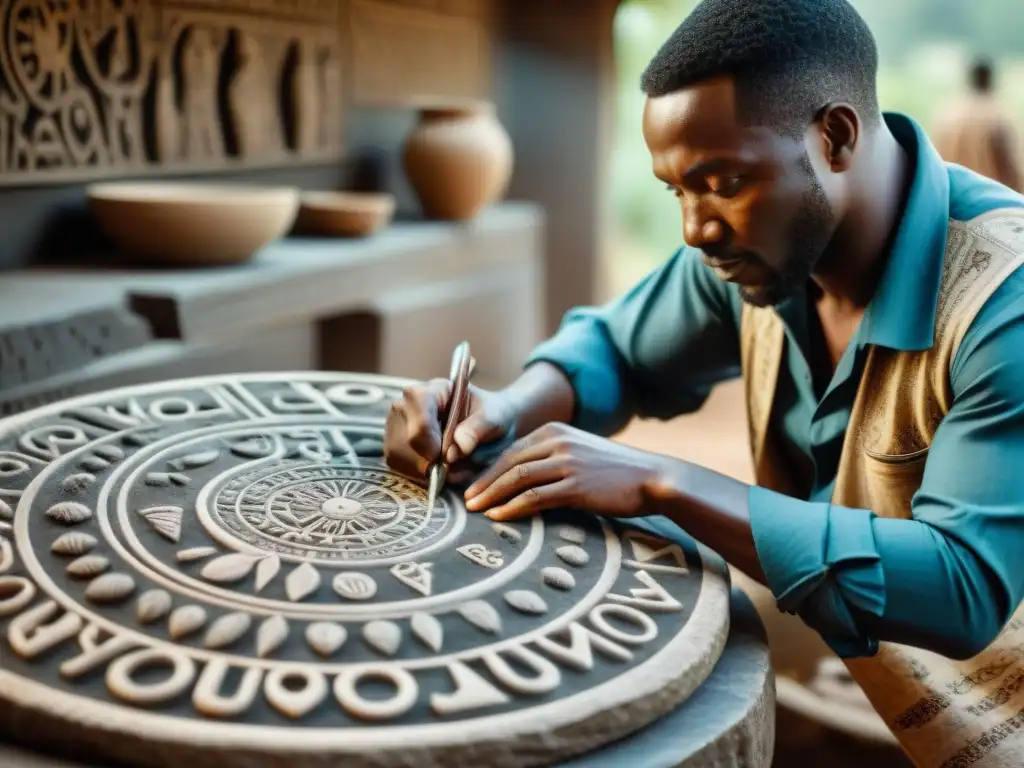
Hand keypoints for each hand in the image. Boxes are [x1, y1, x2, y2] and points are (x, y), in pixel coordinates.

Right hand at [384, 378, 520, 481]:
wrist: (487, 426)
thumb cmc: (491, 416)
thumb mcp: (495, 417)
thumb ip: (478, 428)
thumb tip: (458, 446)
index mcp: (433, 389)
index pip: (418, 408)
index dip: (429, 437)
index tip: (445, 455)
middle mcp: (407, 404)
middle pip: (406, 438)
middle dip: (430, 460)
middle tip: (455, 466)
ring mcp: (396, 425)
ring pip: (400, 456)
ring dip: (426, 470)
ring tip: (451, 467)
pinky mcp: (394, 445)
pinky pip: (399, 467)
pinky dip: (419, 475)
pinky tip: (437, 470)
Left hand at [463, 423, 669, 520]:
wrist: (653, 478)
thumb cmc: (616, 472)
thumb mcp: (580, 454)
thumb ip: (552, 459)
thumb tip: (521, 480)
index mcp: (556, 431)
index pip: (512, 450)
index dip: (487, 469)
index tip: (472, 485)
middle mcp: (559, 442)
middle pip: (509, 462)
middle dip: (483, 482)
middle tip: (465, 500)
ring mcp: (568, 463)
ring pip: (518, 478)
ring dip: (492, 495)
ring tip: (475, 510)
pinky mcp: (577, 485)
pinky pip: (536, 496)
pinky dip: (513, 507)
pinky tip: (499, 517)